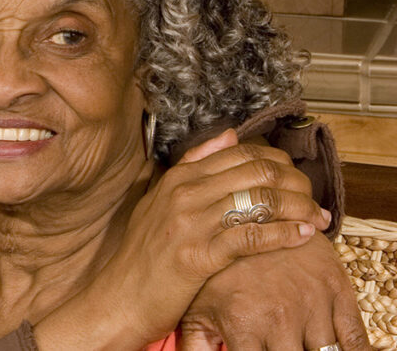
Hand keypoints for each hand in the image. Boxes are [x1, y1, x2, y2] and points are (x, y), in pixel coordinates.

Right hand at [104, 130, 330, 344]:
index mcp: (177, 178)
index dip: (278, 162)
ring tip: (317, 219)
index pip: (240, 153)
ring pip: (260, 201)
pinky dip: (284, 234)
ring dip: (298, 208)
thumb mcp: (160, 200)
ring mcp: (190, 224)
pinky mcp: (198, 257)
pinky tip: (302, 236)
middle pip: (256, 172)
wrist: (121, 297)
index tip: (297, 178)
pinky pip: (252, 237)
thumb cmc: (144, 254)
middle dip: (296, 183)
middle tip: (315, 200)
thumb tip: (229, 134)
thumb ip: (193, 165)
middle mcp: (184, 194)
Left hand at [178, 233, 369, 349]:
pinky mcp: (336, 290)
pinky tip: (334, 348)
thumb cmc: (218, 269)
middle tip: (277, 346)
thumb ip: (196, 344)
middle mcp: (278, 317)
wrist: (253, 212)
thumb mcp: (198, 304)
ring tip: (299, 342)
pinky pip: (355, 337)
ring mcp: (310, 303)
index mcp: (242, 323)